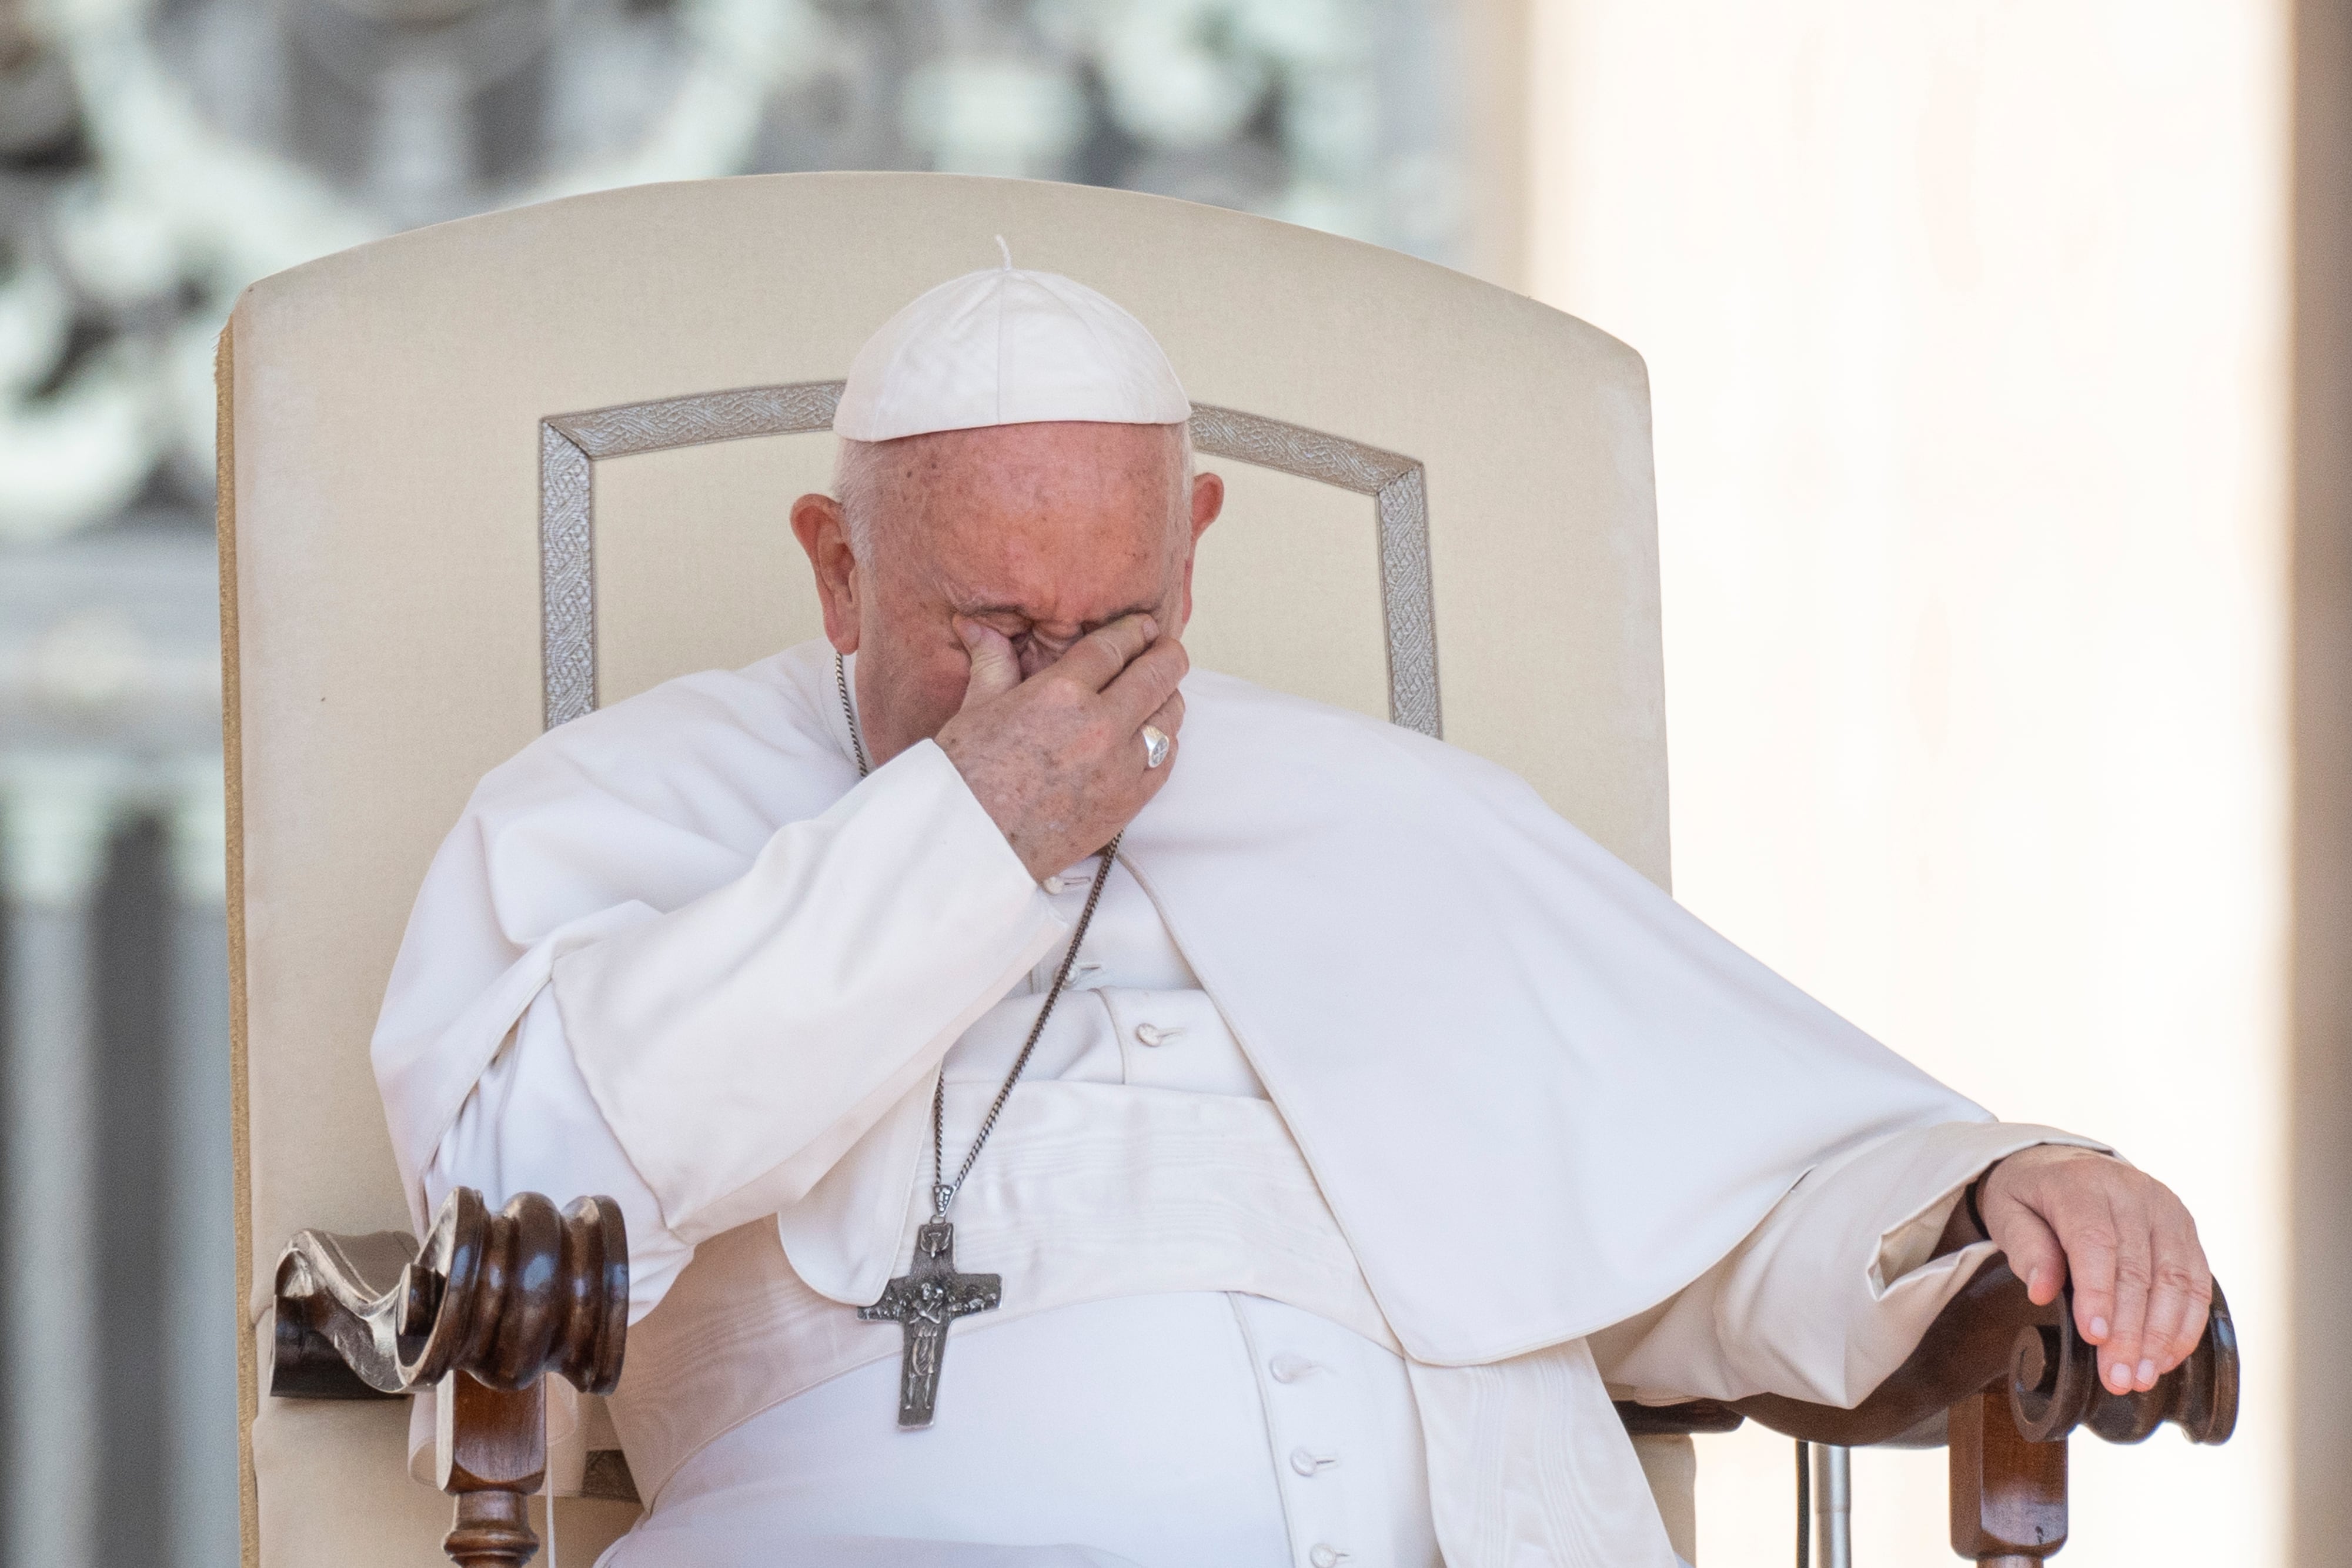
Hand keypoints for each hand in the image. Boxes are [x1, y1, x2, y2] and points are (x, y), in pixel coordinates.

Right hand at [935, 612, 1186, 879]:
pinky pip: (1166, 761)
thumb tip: (975, 624)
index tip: (1142, 626)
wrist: (971, 843)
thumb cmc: (965, 776)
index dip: (1134, 630)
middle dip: (1166, 654)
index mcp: (1059, 692)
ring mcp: (1119, 766)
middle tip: (1165, 649)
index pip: (1115, 646)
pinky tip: (1152, 736)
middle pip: (1158, 674)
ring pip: (1170, 717)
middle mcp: (1099, 725)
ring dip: (1168, 697)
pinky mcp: (1128, 803)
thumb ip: (994, 662)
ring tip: (1159, 692)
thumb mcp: (978, 707)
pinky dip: (1164, 742)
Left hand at [1976, 1144, 2211, 1395]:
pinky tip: (2168, 1357)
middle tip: (2118, 1378)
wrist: (2063, 1164)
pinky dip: (2186, 1324)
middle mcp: (2131, 1191)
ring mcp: (2165, 1209)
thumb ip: (2025, 1248)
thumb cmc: (2031, 1197)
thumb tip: (2041, 1292)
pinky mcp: (2185, 1229)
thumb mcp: (2008, 1213)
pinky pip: (2197, 1281)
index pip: (2095, 1242)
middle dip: (2131, 1330)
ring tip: (2142, 1377)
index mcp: (2081, 1183)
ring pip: (2176, 1279)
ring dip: (2163, 1336)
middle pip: (2139, 1269)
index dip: (2098, 1293)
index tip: (2094, 1338)